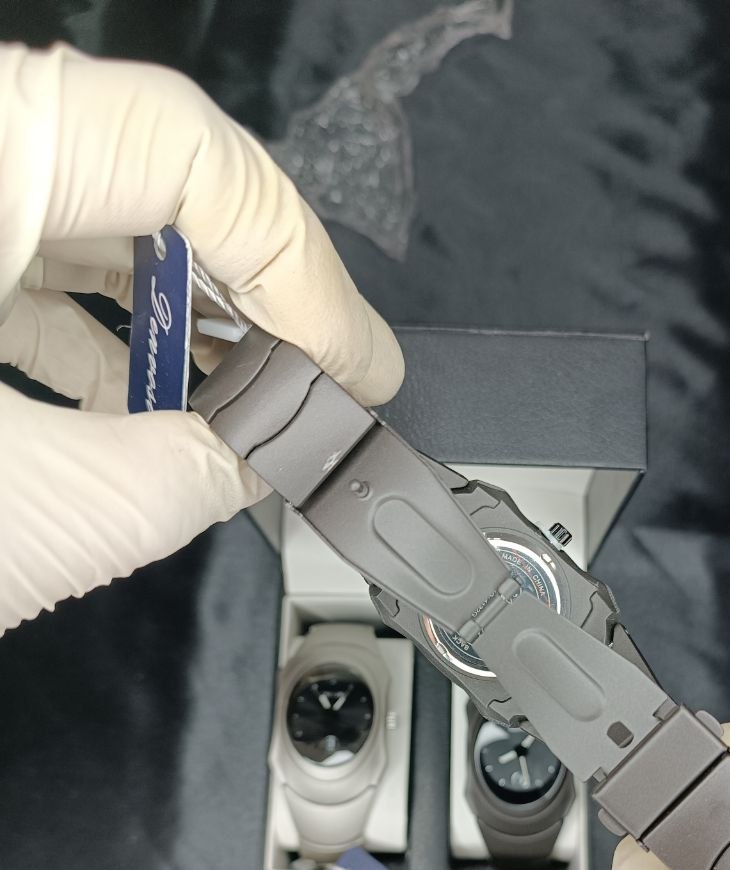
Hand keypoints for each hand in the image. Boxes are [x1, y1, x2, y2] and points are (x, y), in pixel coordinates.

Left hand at [0, 43, 403, 633]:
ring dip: (190, 313)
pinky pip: (32, 256)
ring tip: (258, 399)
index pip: (190, 156)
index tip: (353, 367)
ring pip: (97, 215)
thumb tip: (282, 452)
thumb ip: (185, 477)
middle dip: (260, 293)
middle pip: (155, 179)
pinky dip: (105, 328)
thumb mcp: (36, 510)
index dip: (299, 268)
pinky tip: (149, 395)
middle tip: (331, 383)